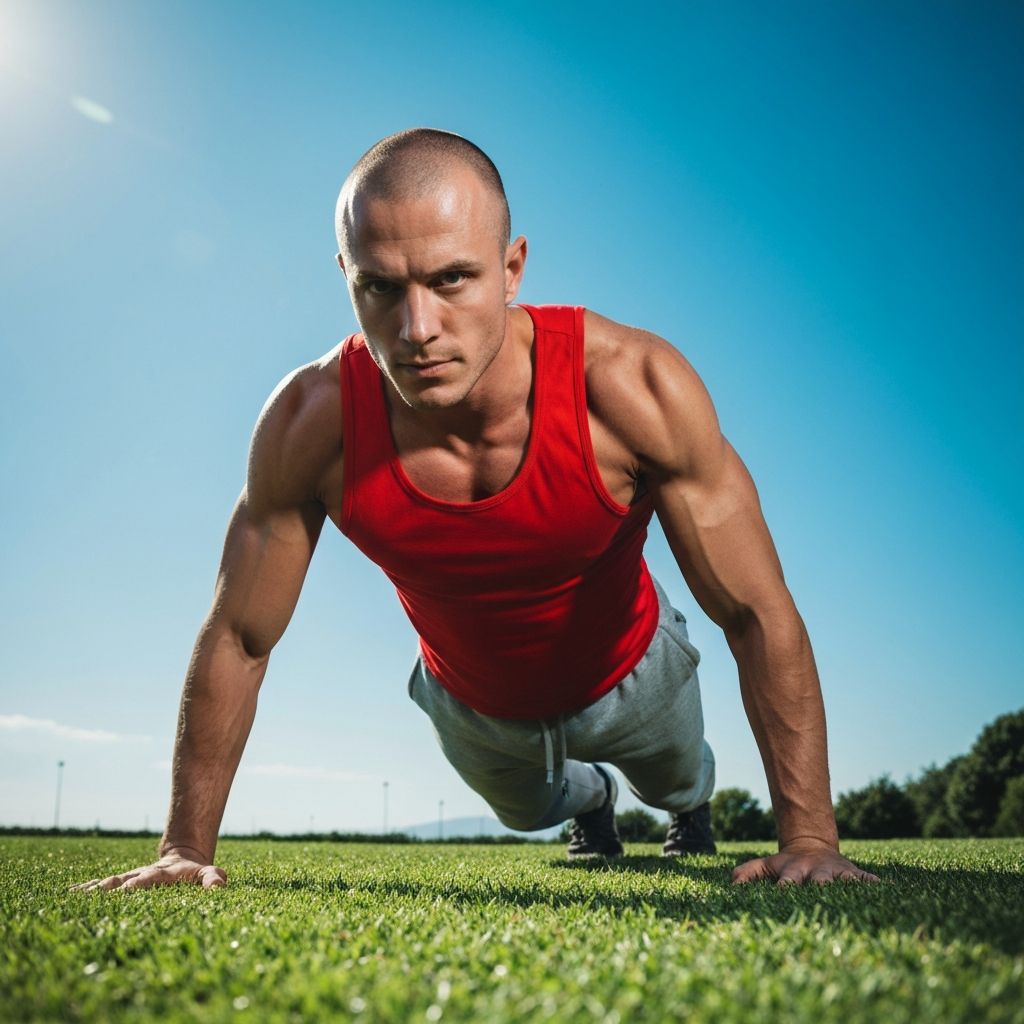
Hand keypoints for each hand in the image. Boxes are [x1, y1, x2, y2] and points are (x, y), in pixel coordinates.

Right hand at [69, 847, 226, 891]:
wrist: (180, 859)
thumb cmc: (193, 874)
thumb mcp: (207, 874)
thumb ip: (213, 878)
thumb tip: (219, 887)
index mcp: (159, 875)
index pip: (148, 879)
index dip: (138, 884)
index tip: (127, 889)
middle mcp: (140, 876)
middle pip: (122, 880)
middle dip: (108, 888)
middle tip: (93, 895)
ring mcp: (128, 879)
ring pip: (107, 883)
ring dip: (92, 891)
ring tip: (73, 898)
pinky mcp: (120, 884)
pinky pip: (100, 887)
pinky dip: (85, 891)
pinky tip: (67, 896)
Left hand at [732, 841, 880, 885]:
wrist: (811, 846)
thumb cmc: (785, 865)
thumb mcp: (766, 866)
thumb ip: (748, 873)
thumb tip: (731, 885)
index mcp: (794, 872)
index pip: (789, 882)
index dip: (787, 887)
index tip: (785, 892)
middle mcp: (815, 873)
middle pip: (819, 882)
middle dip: (821, 888)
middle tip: (824, 894)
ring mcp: (835, 873)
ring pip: (843, 881)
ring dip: (849, 887)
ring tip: (856, 893)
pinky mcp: (852, 874)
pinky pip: (865, 879)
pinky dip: (873, 883)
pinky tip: (883, 887)